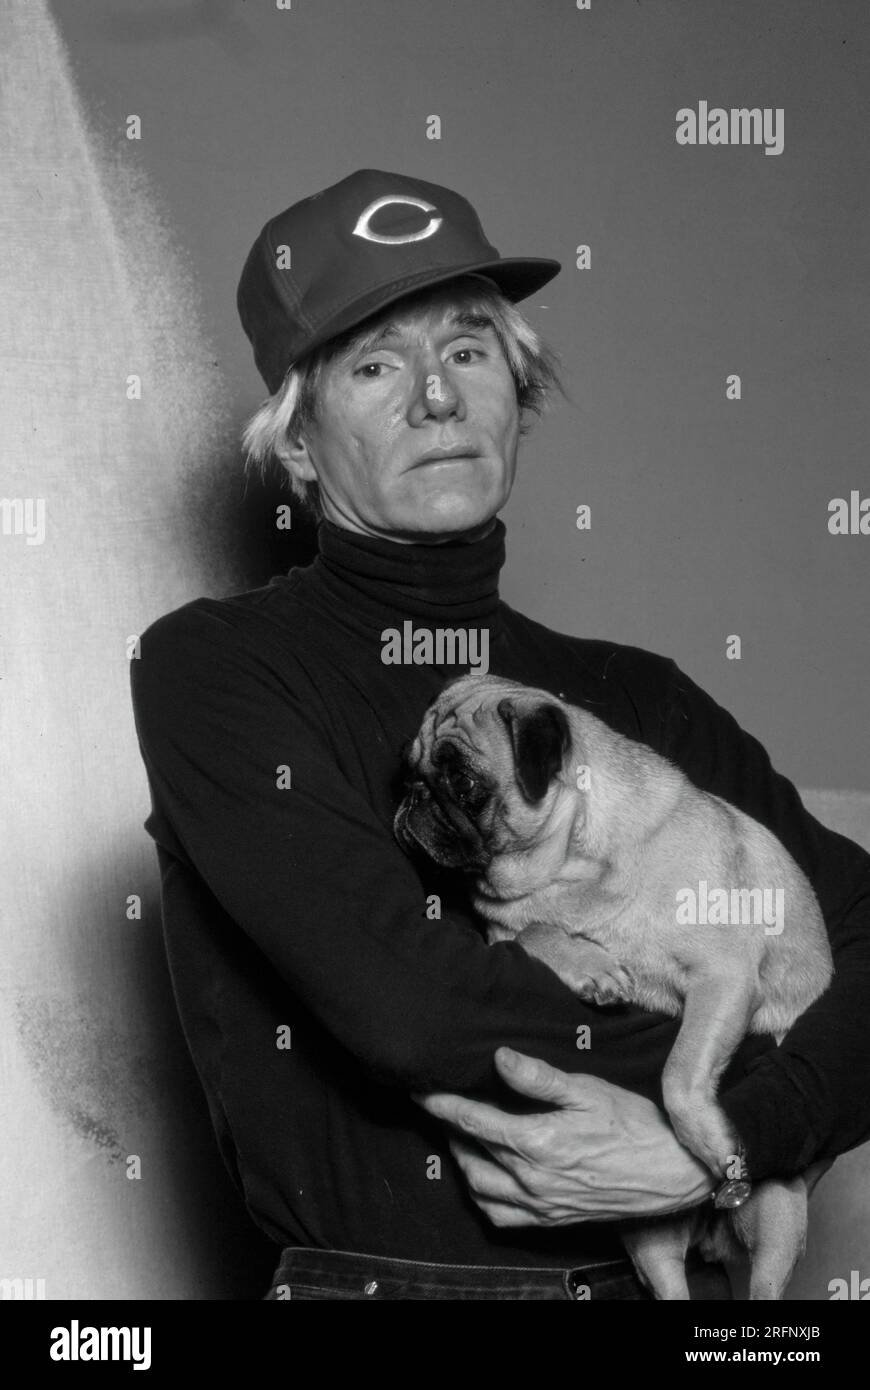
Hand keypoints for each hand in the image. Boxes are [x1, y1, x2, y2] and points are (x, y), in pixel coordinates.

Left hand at [415, 1047, 714, 1227]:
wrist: (674, 1173)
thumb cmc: (635, 1125)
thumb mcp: (588, 1089)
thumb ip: (539, 1078)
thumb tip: (500, 1059)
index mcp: (536, 1143)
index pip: (472, 1121)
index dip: (442, 1103)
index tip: (421, 1089)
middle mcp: (531, 1179)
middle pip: (468, 1153)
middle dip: (448, 1128)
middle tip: (439, 1105)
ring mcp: (541, 1204)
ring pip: (479, 1187)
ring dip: (462, 1160)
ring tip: (459, 1135)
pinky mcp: (553, 1219)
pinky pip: (501, 1216)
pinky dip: (482, 1197)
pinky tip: (484, 1177)